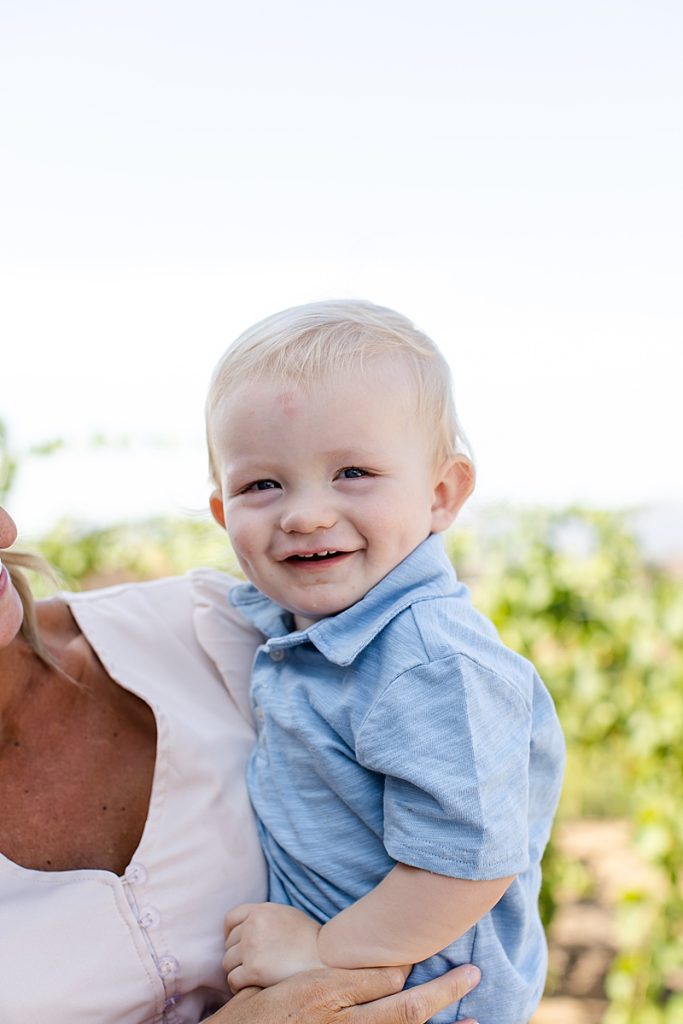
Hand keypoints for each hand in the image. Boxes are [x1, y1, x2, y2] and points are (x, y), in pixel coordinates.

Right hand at [204, 962, 481, 1023]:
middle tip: (474, 976)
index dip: (415, 971)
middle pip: (406, 1009)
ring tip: (473, 1016)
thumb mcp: (292, 989)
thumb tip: (382, 974)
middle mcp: (342, 1022)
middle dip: (445, 992)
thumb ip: (334, 979)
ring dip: (439, 1021)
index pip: (387, 980)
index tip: (436, 960)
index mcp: (326, 993)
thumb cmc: (256, 1017)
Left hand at [224, 901, 323, 991]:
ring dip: (236, 971)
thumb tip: (248, 926)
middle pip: (229, 944)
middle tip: (248, 964)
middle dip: (236, 955)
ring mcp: (251, 948)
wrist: (324, 954)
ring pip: (227, 963)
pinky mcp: (253, 970)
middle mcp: (252, 926)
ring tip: (247, 977)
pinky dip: (237, 986)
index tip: (235, 944)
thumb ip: (265, 917)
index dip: (229, 933)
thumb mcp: (285, 914)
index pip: (230, 918)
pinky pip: (233, 979)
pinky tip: (247, 986)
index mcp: (260, 911)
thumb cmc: (308, 937)